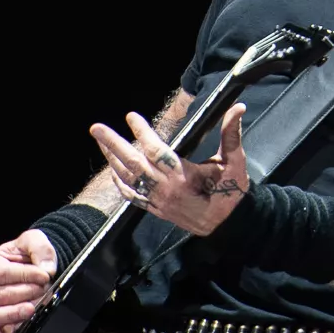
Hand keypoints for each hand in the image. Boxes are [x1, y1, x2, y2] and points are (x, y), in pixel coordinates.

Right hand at [0, 229, 57, 332]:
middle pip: (0, 296)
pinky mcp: (2, 321)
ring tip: (33, 308)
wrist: (37, 265)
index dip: (23, 275)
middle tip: (43, 288)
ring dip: (17, 313)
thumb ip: (41, 249)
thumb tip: (47, 269)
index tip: (43, 274)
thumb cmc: (30, 252)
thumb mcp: (35, 239)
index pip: (1, 274)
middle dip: (25, 293)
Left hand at [89, 103, 248, 238]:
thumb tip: (238, 107)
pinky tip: (112, 169)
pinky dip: (119, 182)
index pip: (156, 150)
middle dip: (112, 143)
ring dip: (111, 159)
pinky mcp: (156, 210)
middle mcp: (166, 189)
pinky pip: (131, 196)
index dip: (142, 132)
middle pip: (132, 163)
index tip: (131, 116)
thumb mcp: (234, 162)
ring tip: (100, 141)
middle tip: (95, 127)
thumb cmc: (232, 191)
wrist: (228, 224)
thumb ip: (231, 134)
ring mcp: (158, 201)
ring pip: (128, 179)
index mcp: (183, 176)